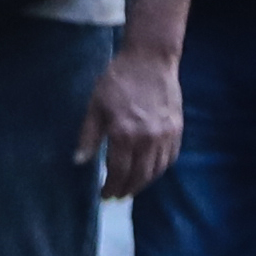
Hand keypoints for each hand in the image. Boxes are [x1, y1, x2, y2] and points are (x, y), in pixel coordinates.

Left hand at [82, 40, 186, 200]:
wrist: (150, 60)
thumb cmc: (118, 80)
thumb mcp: (96, 105)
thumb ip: (88, 136)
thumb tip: (79, 162)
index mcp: (124, 134)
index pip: (118, 172)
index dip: (111, 187)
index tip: (104, 195)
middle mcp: (147, 139)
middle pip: (139, 176)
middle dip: (127, 189)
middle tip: (117, 195)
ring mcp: (165, 135)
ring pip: (156, 171)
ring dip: (143, 183)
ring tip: (132, 186)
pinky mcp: (177, 130)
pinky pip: (169, 159)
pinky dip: (159, 169)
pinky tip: (149, 170)